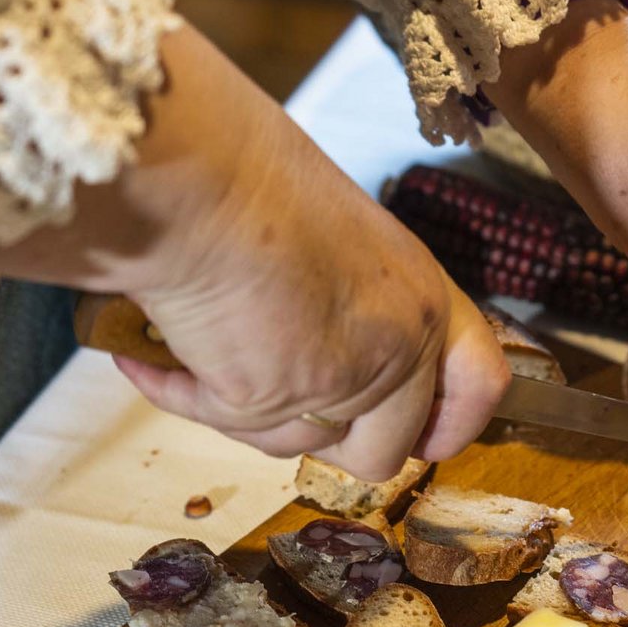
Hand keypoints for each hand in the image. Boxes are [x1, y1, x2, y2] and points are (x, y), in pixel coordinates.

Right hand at [0, 26, 510, 481]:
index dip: (449, 425)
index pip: (481, 387)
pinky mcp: (267, 399)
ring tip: (200, 352)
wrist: (197, 176)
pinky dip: (180, 395)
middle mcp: (396, 346)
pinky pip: (222, 424)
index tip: (419, 438)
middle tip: (276, 402)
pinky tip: (146, 359)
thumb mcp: (337, 242)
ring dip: (245, 412)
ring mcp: (337, 381)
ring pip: (298, 447)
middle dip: (327, 438)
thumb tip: (320, 352)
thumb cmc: (252, 178)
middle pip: (383, 451)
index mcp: (422, 298)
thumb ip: (353, 306)